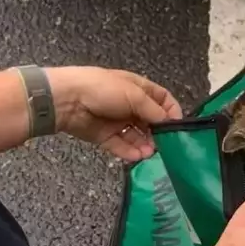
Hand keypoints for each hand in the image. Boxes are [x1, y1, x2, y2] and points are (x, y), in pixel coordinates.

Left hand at [46, 66, 183, 161]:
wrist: (67, 100)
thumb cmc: (103, 89)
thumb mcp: (134, 95)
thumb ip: (154, 111)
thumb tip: (169, 122)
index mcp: (137, 88)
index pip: (161, 99)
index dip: (171, 111)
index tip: (177, 125)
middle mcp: (129, 104)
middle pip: (150, 120)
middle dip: (158, 132)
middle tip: (165, 144)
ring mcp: (116, 121)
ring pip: (136, 136)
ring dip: (145, 144)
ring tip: (150, 153)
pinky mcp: (104, 136)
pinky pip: (120, 145)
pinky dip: (129, 152)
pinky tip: (137, 156)